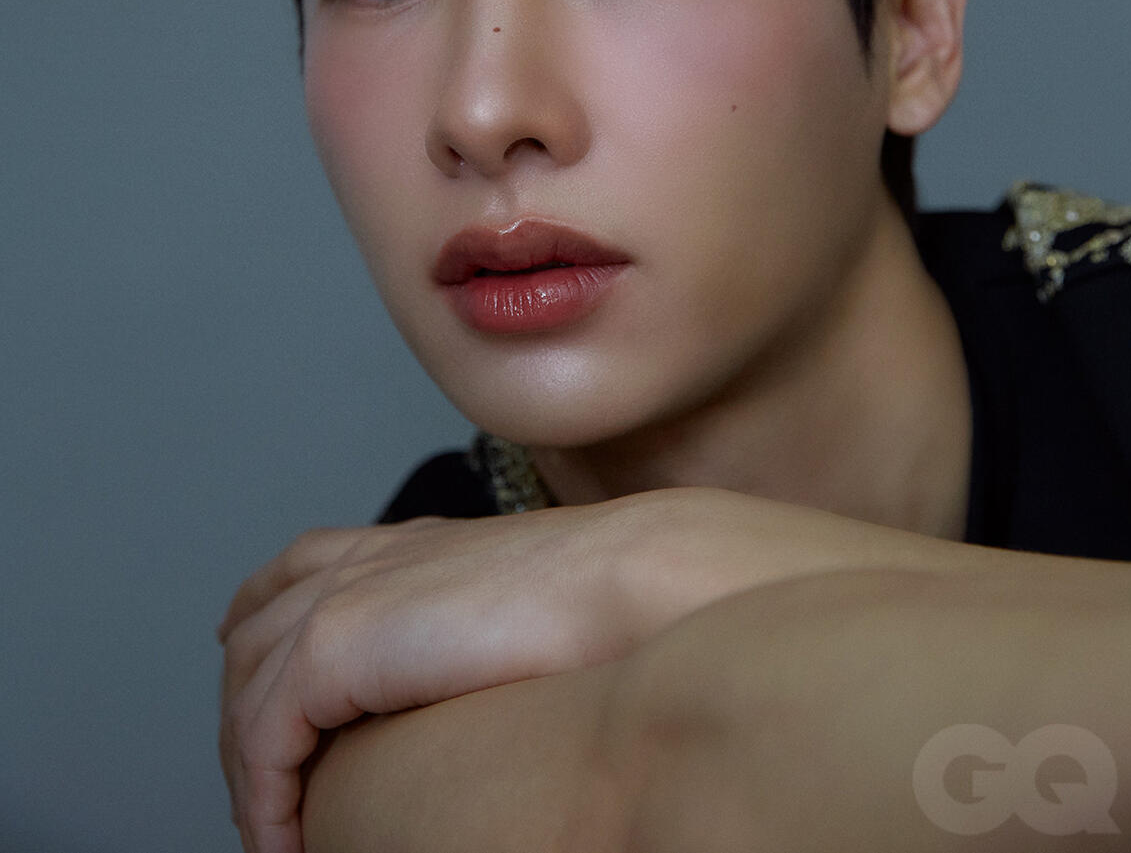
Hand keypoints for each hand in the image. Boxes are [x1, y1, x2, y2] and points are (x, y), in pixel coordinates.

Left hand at [218, 487, 992, 852]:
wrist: (650, 581)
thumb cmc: (631, 598)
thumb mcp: (549, 608)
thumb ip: (503, 632)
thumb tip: (514, 682)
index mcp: (420, 545)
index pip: (300, 567)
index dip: (268, 629)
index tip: (272, 701)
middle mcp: (376, 560)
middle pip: (254, 621)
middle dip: (242, 702)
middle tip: (268, 789)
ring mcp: (354, 595)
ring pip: (246, 683)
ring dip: (247, 762)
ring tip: (278, 831)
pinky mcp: (343, 644)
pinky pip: (263, 732)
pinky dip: (262, 793)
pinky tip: (286, 843)